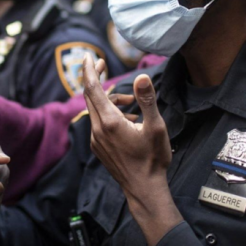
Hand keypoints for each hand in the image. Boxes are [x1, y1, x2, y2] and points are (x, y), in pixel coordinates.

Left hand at [82, 54, 182, 245]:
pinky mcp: (99, 148)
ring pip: (97, 110)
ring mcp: (96, 140)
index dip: (90, 70)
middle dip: (96, 79)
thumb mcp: (156, 127)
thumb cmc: (152, 159)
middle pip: (90, 96)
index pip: (92, 89)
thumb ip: (147, 100)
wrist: (144, 189)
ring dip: (110, 99)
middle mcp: (98, 130)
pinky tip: (130, 120)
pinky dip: (110, 114)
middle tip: (103, 64)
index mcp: (109, 122)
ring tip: (132, 102)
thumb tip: (142, 76)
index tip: (89, 56)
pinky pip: (100, 123)